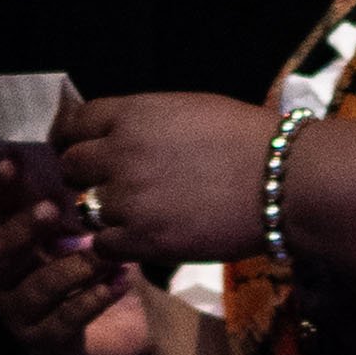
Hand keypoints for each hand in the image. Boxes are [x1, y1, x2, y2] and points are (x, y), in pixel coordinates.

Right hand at [0, 162, 154, 354]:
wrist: (135, 325)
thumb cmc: (103, 270)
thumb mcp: (88, 232)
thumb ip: (68, 206)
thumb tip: (62, 156)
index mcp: (10, 251)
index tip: (11, 161)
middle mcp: (6, 285)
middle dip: (24, 228)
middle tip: (52, 207)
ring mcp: (22, 319)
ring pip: (36, 290)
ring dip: (73, 267)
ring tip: (106, 254)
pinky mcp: (48, 348)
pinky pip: (65, 321)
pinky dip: (94, 299)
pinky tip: (120, 281)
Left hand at [50, 93, 275, 267]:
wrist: (285, 182)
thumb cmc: (249, 140)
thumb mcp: (187, 110)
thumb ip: (144, 122)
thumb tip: (118, 134)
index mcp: (132, 114)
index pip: (75, 123)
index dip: (74, 138)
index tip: (80, 150)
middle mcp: (120, 153)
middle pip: (70, 167)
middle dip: (83, 176)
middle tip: (106, 186)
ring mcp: (127, 199)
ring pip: (87, 209)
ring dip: (106, 212)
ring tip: (138, 214)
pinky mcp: (142, 240)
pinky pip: (103, 245)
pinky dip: (116, 243)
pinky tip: (141, 238)